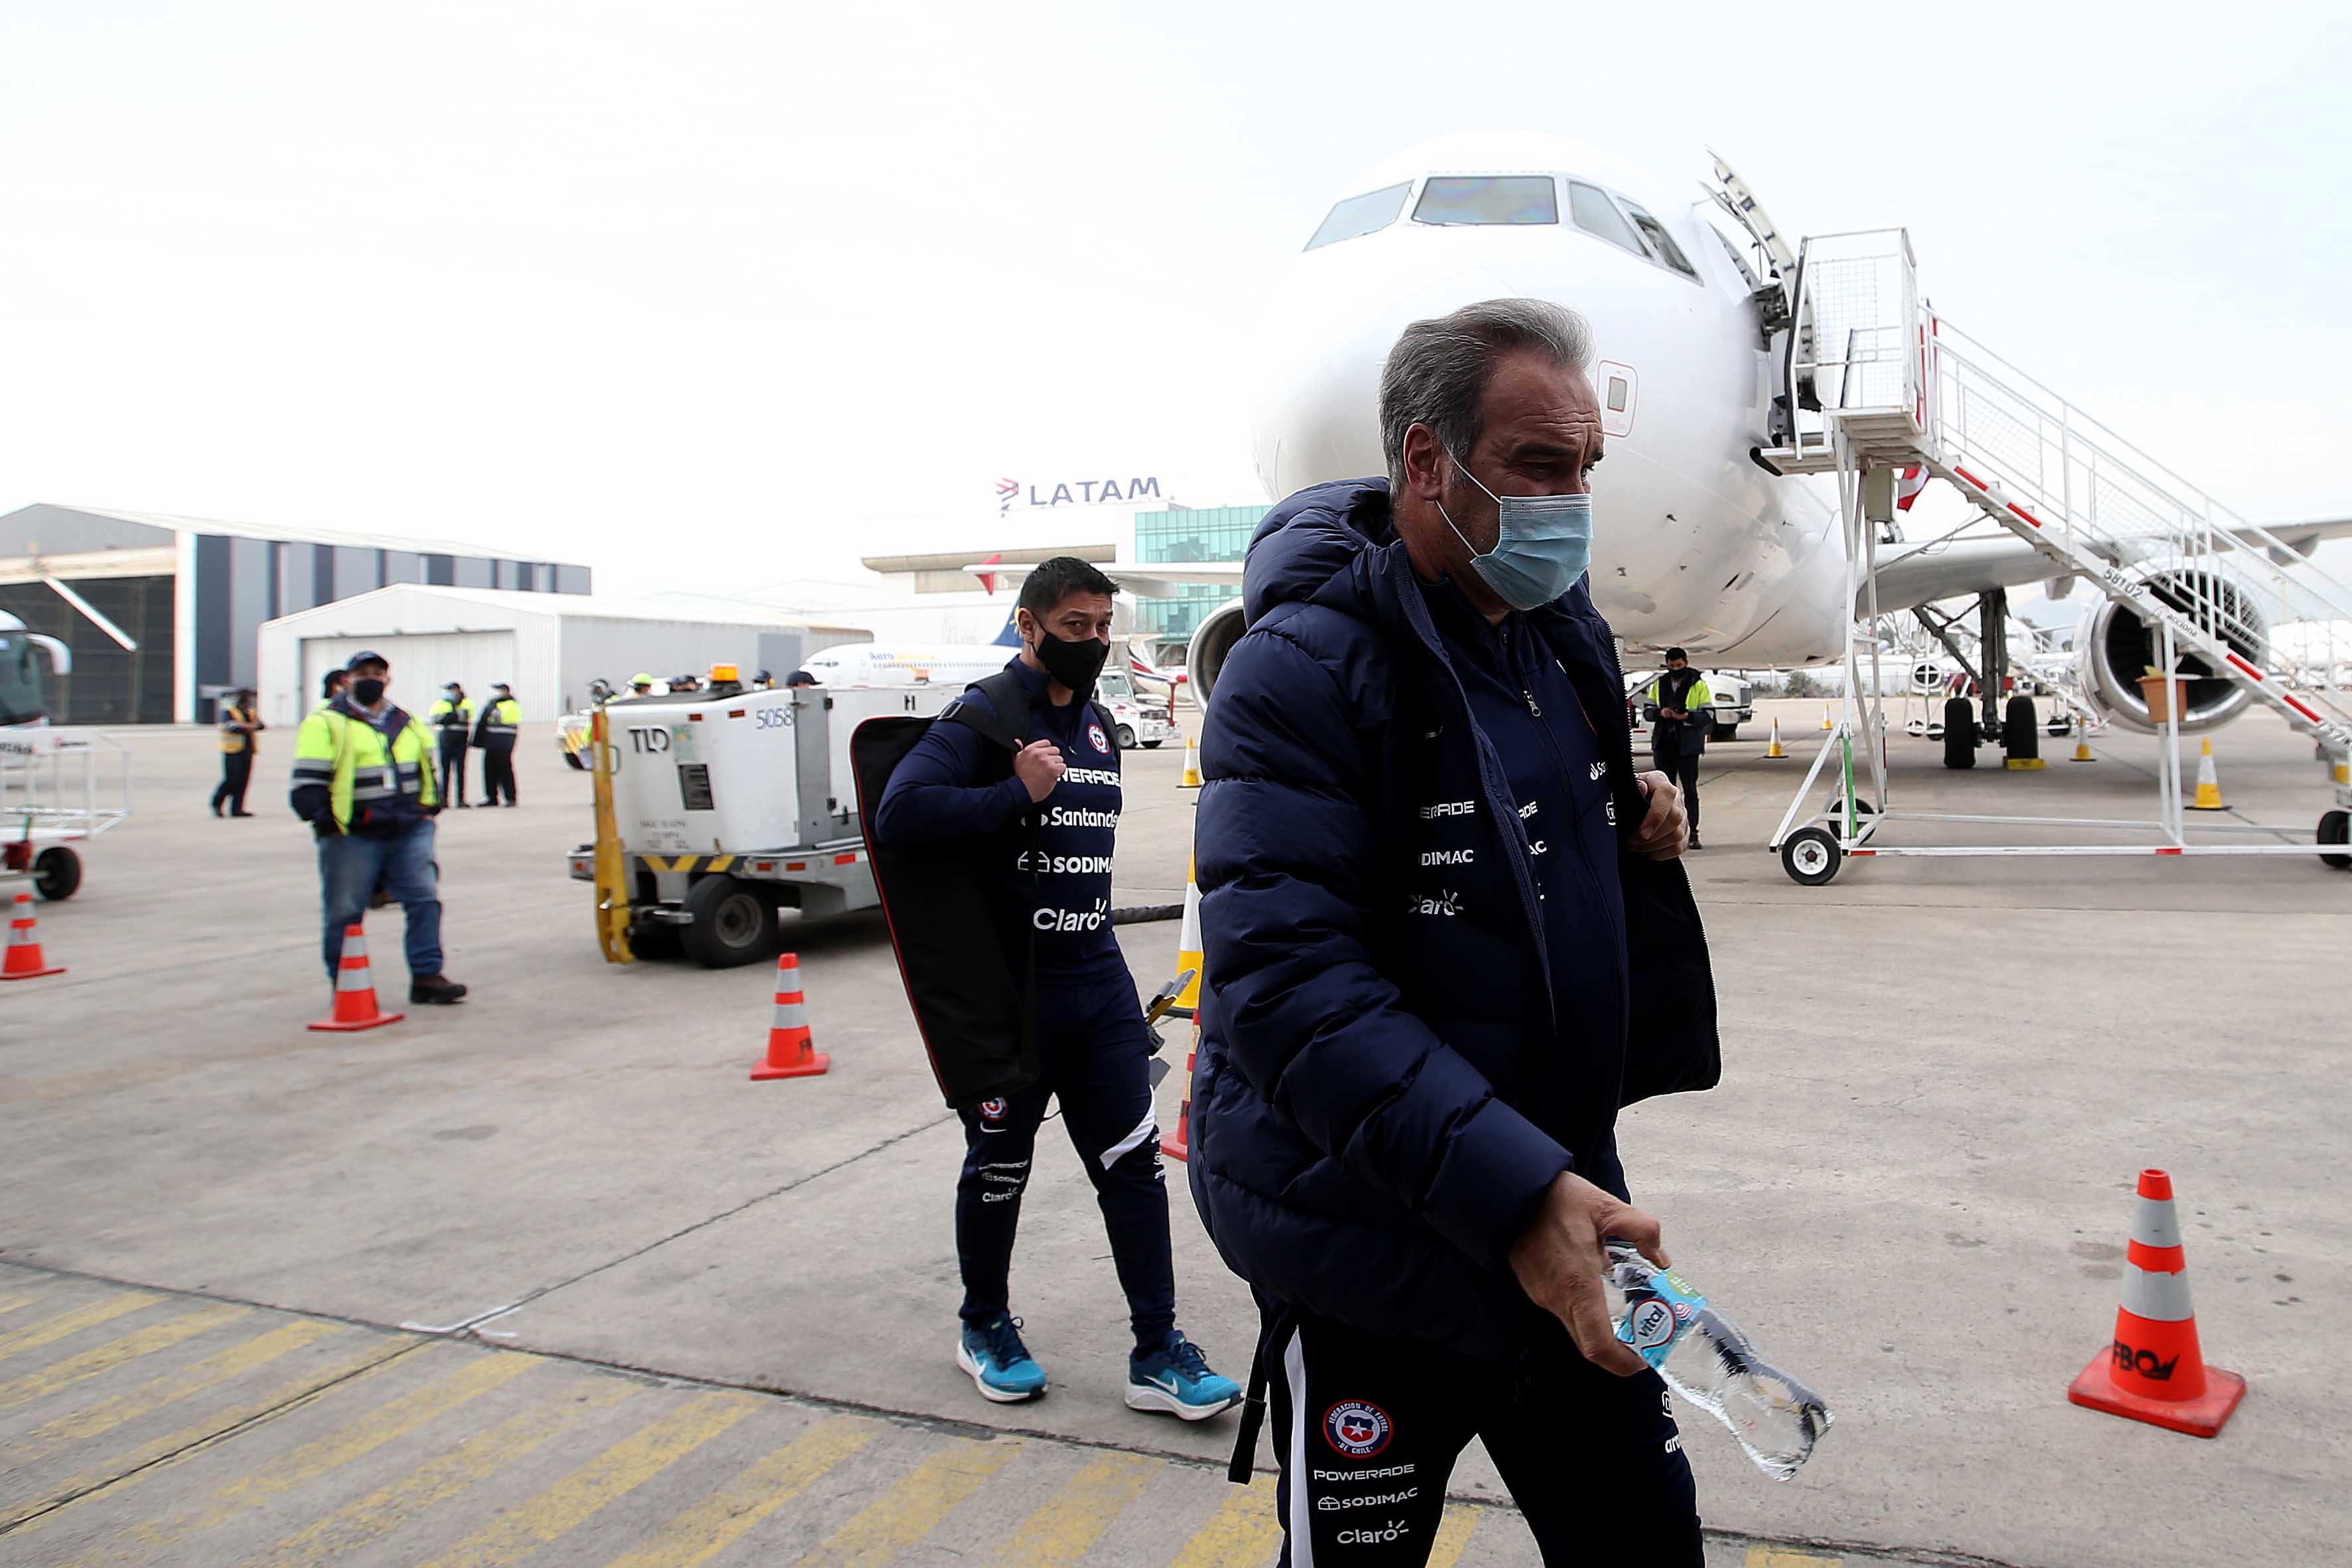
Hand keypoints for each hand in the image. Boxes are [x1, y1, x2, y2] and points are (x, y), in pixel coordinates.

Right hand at [1012, 740, 1064, 801]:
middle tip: (1047, 767)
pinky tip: (1052, 776)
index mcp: (1030, 749)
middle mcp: (1038, 753)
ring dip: (1056, 766)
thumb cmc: (1021, 777)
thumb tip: (1017, 741)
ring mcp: (1046, 761)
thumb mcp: (1017, 760)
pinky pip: (1063, 767)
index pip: (1046, 743)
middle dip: (1053, 758)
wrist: (1023, 791)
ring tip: (1048, 773)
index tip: (1046, 758)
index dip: (1048, 751)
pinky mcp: (1053, 769)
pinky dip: (1059, 773)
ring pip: (1060, 759)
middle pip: (1055, 750)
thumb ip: (1019, 749)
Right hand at [1508, 1171, 1669, 1375]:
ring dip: (1600, 1325)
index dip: (1622, 1362)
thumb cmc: (1557, 1199)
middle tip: (1641, 1332)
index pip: (1598, 1346)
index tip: (1642, 1358)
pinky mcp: (1534, 1287)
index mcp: (1577, 1285)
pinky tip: (1595, 1281)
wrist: (1511, 1190)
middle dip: (1617, 1347)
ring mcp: (1542, 1295)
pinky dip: (1583, 1308)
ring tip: (1623, 1302)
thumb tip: (1661, 1259)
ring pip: (1576, 1326)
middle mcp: (1557, 1298)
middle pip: (1588, 1343)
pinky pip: (1563, 1310)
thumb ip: (1642, 1231)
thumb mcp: (1607, 1208)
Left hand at [1631, 771, 1687, 859]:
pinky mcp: (1683, 832)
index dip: (1655, 817)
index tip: (1641, 834)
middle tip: (1630, 842)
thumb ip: (1633, 787)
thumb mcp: (1625, 787)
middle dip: (1651, 836)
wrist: (1630, 801)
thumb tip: (1642, 788)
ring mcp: (1682, 816)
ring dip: (1654, 846)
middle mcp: (1675, 798)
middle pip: (1675, 819)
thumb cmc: (1627, 795)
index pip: (1666, 796)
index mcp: (1660, 782)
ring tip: (1635, 847)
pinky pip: (1679, 847)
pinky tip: (1647, 852)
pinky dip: (1662, 854)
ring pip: (1678, 835)